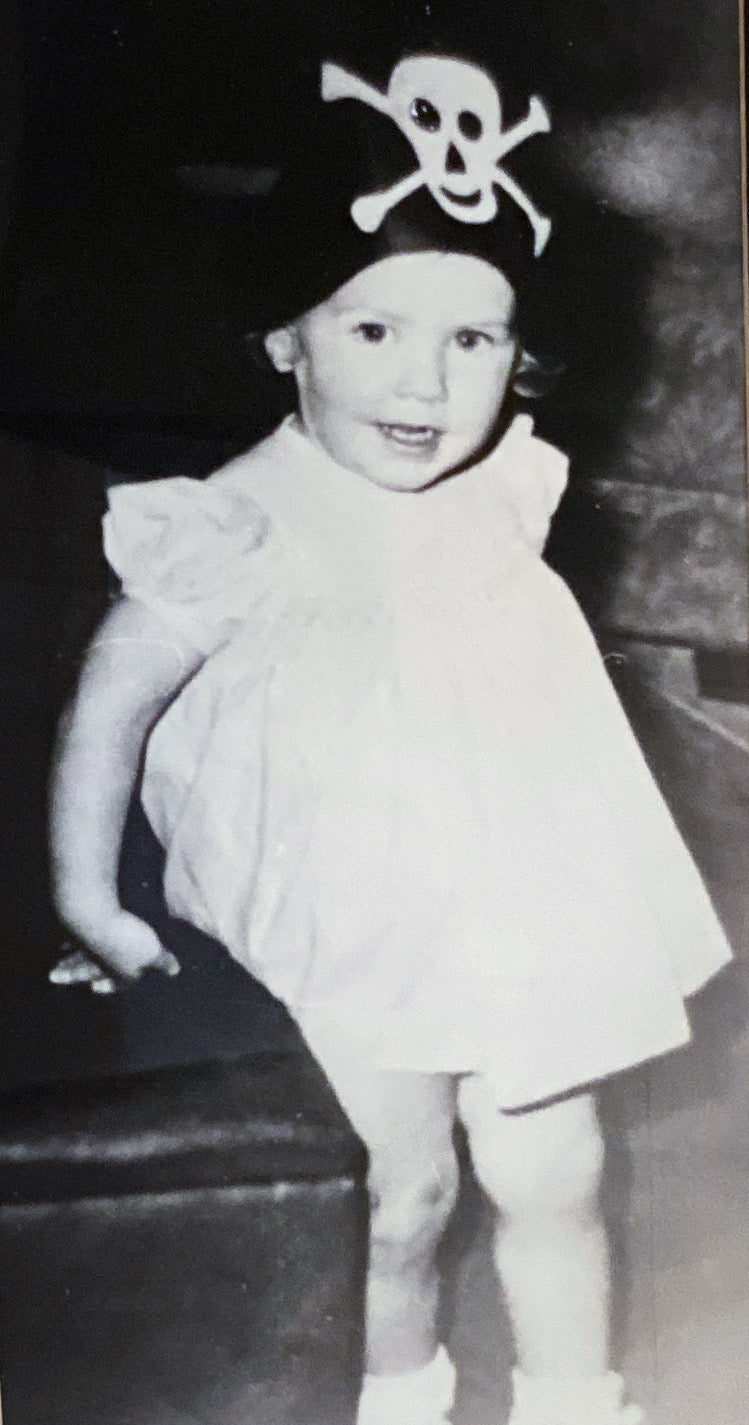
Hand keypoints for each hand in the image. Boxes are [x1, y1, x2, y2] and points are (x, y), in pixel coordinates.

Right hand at [50, 909, 179, 991]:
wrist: (94, 919)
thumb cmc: (126, 939)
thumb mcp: (151, 950)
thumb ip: (161, 961)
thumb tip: (175, 970)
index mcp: (117, 969)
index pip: (114, 980)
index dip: (108, 985)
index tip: (95, 988)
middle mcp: (98, 961)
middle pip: (85, 971)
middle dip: (75, 976)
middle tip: (59, 979)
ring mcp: (84, 946)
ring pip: (76, 958)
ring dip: (67, 964)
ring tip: (56, 967)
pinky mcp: (76, 929)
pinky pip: (71, 939)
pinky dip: (67, 942)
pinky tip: (63, 942)